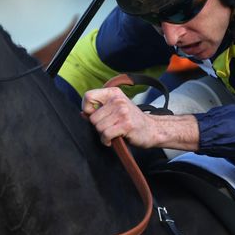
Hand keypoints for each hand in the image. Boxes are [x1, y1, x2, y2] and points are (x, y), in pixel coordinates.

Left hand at [82, 87, 199, 150]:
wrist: (152, 129)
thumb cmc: (132, 121)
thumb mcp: (116, 109)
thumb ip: (99, 109)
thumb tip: (83, 113)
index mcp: (113, 93)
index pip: (88, 96)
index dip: (87, 109)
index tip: (93, 116)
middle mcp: (118, 100)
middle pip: (93, 117)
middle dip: (98, 126)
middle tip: (109, 127)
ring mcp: (122, 112)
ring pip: (99, 127)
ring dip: (103, 135)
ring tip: (113, 133)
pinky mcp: (126, 124)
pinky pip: (106, 134)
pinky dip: (106, 141)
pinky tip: (112, 140)